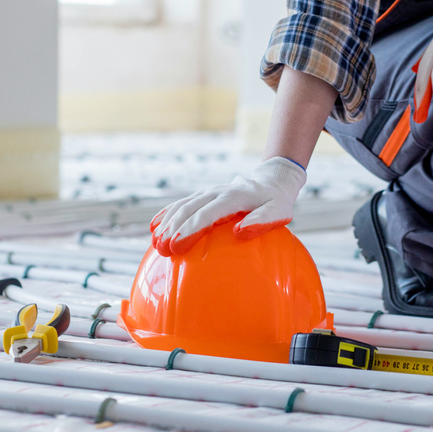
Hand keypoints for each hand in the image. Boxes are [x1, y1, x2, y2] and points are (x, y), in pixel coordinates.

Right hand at [150, 157, 306, 256]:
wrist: (270, 182)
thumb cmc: (275, 203)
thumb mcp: (278, 212)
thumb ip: (261, 222)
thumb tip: (239, 233)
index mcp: (232, 197)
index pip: (207, 214)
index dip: (189, 229)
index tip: (176, 246)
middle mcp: (216, 192)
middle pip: (189, 210)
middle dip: (172, 229)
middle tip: (161, 249)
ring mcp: (207, 192)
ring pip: (182, 206)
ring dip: (166, 223)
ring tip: (154, 242)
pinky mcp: (202, 196)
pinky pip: (181, 204)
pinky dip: (166, 214)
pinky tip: (154, 226)